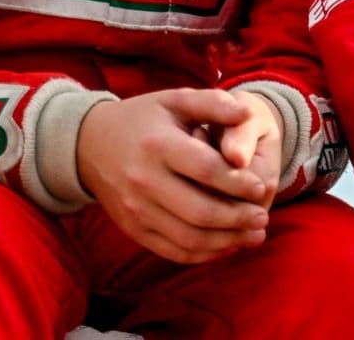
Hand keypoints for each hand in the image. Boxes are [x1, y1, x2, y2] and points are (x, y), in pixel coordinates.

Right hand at [75, 88, 271, 263]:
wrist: (89, 144)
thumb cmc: (144, 119)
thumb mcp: (176, 100)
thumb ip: (214, 103)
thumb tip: (247, 114)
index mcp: (158, 146)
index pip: (206, 170)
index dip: (238, 182)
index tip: (261, 188)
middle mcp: (143, 182)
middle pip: (200, 211)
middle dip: (238, 219)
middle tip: (263, 218)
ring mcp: (135, 210)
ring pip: (188, 237)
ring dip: (227, 242)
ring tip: (255, 235)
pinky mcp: (132, 229)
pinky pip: (172, 250)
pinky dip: (204, 254)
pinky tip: (228, 246)